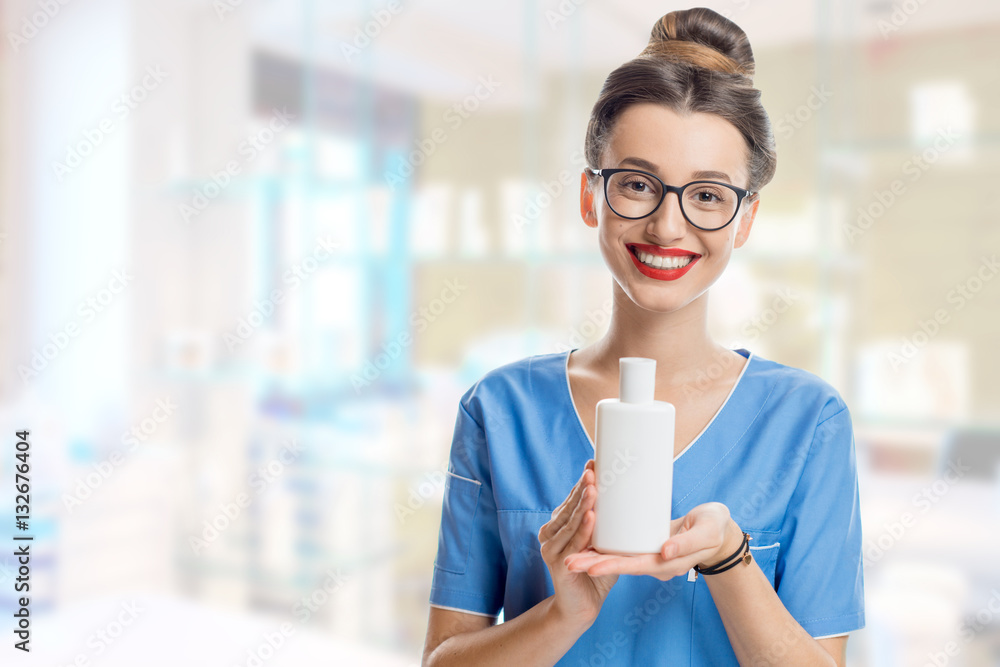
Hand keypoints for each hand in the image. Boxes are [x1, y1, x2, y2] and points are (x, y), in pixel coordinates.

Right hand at [537, 460, 618, 626]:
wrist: (582, 606)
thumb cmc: (595, 572)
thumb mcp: (601, 543)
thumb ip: (608, 524)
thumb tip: (632, 497)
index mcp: (558, 525)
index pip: (571, 498)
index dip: (582, 481)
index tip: (594, 462)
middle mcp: (550, 534)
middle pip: (569, 506)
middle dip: (583, 487)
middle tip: (594, 470)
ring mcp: (551, 548)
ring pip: (570, 521)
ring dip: (582, 503)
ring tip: (594, 487)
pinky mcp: (559, 564)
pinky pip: (574, 543)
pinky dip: (583, 529)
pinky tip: (591, 515)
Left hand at [564, 501, 742, 580]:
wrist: (719, 531)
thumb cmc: (715, 529)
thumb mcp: (706, 533)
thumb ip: (686, 543)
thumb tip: (665, 551)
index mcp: (668, 563)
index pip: (634, 566)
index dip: (611, 566)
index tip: (589, 567)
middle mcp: (655, 563)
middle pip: (620, 565)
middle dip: (593, 564)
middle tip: (566, 563)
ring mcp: (650, 555)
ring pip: (618, 557)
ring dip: (594, 556)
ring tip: (569, 555)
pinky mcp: (647, 545)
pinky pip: (623, 547)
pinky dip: (606, 544)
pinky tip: (588, 538)